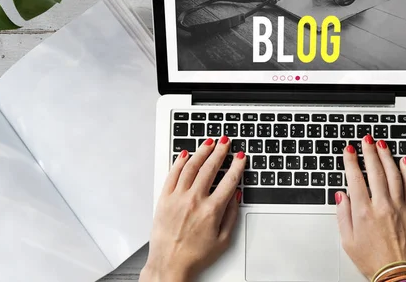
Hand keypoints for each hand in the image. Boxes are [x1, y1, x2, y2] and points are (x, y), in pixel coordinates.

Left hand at [140, 136, 244, 281]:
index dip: (237, 166)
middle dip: (220, 151)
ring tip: (209, 142)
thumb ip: (232, 214)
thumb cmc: (195, 255)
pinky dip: (180, 162)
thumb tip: (236, 195)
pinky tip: (186, 154)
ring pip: (191, 167)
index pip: (229, 180)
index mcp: (211, 210)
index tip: (241, 157)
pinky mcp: (164, 199)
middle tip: (225, 142)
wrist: (169, 264)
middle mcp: (194, 200)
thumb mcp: (223, 239)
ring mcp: (177, 198)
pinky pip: (173, 174)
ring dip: (202, 152)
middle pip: (210, 168)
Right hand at [335, 135, 405, 279]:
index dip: (351, 161)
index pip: (356, 178)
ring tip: (382, 145)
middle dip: (369, 152)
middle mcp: (382, 206)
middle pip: (376, 171)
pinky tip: (404, 162)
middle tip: (367, 140)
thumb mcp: (348, 240)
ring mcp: (399, 207)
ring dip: (387, 157)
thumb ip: (343, 215)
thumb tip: (342, 196)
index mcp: (363, 212)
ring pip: (394, 175)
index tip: (349, 150)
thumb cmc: (372, 260)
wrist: (396, 273)